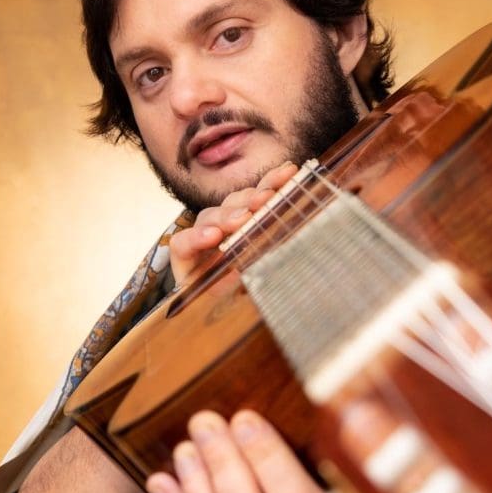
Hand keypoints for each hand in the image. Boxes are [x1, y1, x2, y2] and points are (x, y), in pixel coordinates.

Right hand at [168, 162, 299, 286]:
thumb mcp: (269, 268)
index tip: (290, 172)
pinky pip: (183, 242)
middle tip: (265, 199)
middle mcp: (223, 224)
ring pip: (210, 216)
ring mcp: (200, 238)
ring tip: (241, 220)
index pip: (257, 194)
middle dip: (251, 198)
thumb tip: (309, 226)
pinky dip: (197, 237)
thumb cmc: (247, 291)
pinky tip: (211, 237)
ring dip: (226, 215)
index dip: (272, 181)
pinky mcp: (182, 255)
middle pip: (234, 201)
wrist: (215, 320)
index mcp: (245, 221)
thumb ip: (281, 247)